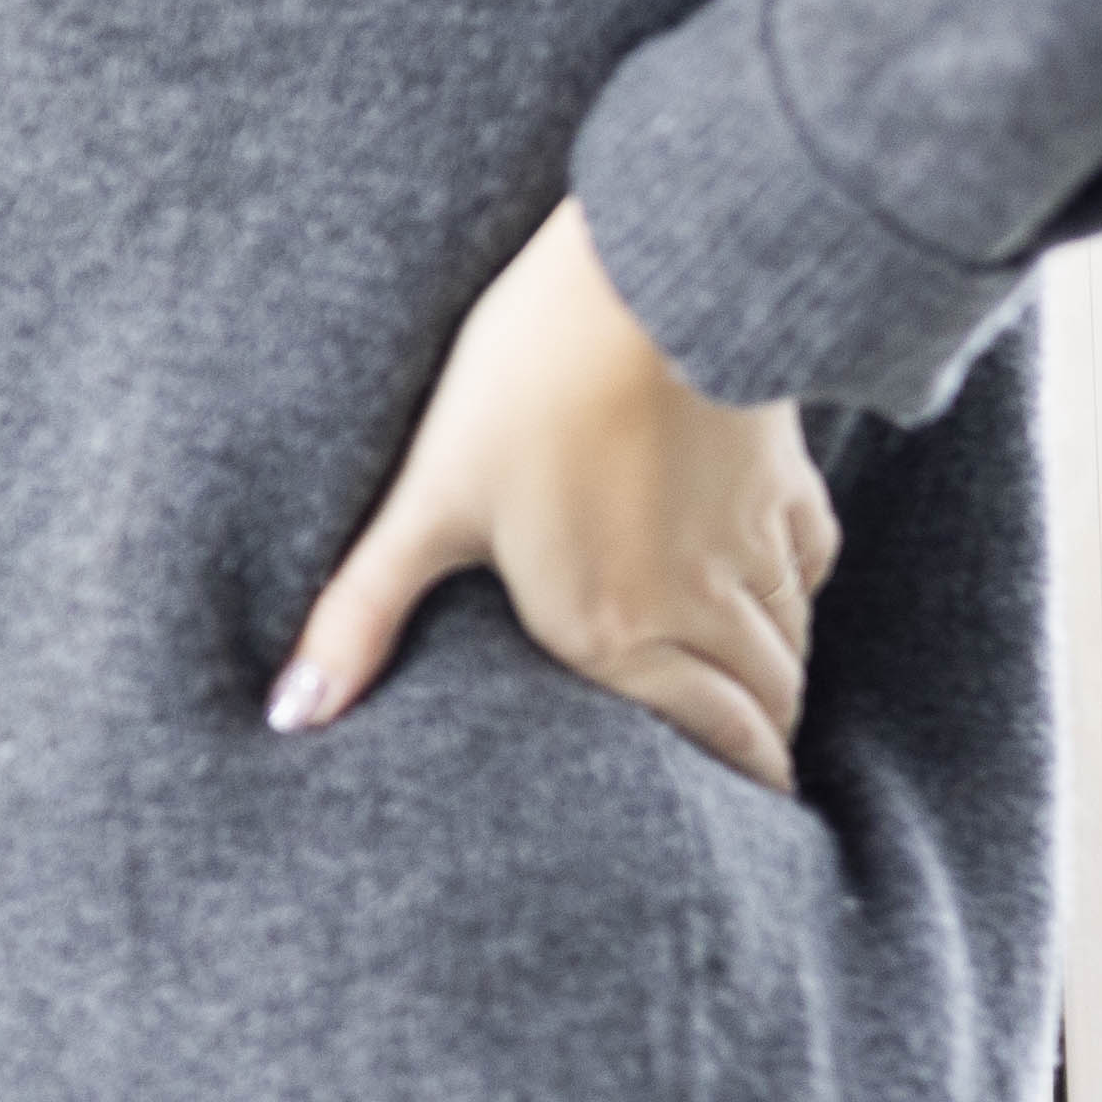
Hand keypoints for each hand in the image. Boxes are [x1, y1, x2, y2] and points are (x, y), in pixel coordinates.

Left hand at [274, 197, 841, 791]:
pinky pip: (812, 568)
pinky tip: (776, 598)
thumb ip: (362, 614)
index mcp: (615, 633)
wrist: (653, 275)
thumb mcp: (427, 500)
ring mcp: (754, 543)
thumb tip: (289, 713)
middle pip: (764, 708)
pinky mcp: (787, 479)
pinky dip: (798, 600)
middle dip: (760, 753)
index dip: (742, 793)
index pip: (715, 746)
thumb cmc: (529, 384)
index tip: (750, 826)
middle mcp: (702, 605)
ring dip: (780, 685)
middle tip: (753, 785)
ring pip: (793, 645)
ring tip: (761, 713)